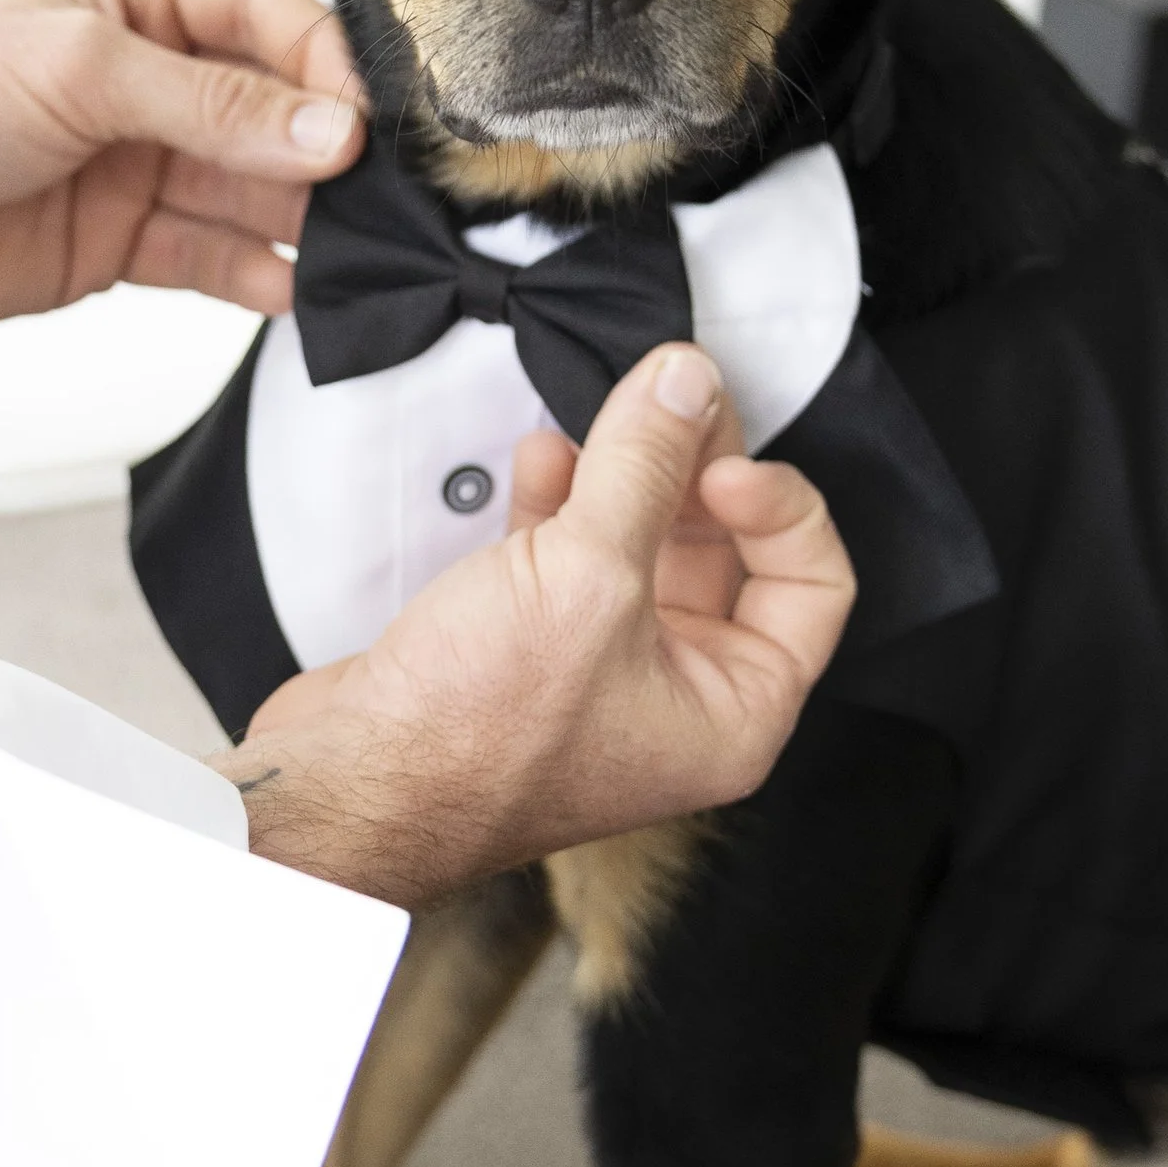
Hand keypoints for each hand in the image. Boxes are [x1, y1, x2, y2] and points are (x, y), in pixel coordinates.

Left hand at [0, 0, 364, 321]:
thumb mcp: (77, 71)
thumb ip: (210, 106)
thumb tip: (331, 133)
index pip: (267, 14)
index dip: (323, 65)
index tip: (363, 121)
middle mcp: (149, 73)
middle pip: (275, 110)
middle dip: (328, 153)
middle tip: (381, 199)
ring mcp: (136, 160)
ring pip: (253, 191)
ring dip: (306, 223)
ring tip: (357, 256)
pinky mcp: (118, 241)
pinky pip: (211, 257)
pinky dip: (257, 276)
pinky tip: (295, 292)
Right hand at [215, 344, 855, 901]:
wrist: (354, 784)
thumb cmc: (476, 735)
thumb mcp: (589, 576)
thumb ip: (646, 465)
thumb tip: (687, 382)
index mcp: (734, 713)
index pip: (813, 587)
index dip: (781, 509)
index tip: (722, 463)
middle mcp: (680, 698)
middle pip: (725, 552)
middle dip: (694, 469)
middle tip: (668, 401)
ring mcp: (604, 671)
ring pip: (644, 545)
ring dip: (624, 474)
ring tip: (601, 418)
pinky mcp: (533, 647)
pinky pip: (574, 557)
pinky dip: (563, 501)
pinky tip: (540, 460)